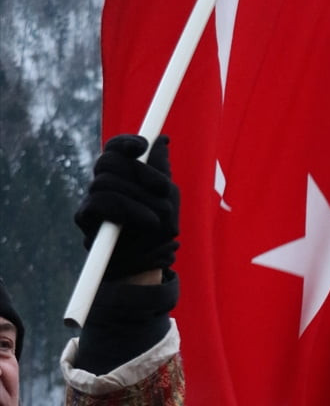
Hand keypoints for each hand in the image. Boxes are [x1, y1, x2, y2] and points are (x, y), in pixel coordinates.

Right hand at [74, 134, 179, 278]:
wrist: (146, 265)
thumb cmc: (157, 230)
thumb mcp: (168, 199)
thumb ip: (161, 172)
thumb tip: (163, 140)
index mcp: (121, 175)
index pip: (114, 148)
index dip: (125, 142)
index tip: (143, 145)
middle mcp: (103, 183)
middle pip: (107, 160)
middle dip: (139, 172)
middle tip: (163, 188)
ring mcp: (91, 199)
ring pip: (104, 181)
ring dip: (137, 198)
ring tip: (158, 218)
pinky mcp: (84, 218)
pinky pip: (99, 202)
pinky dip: (127, 209)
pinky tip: (147, 220)